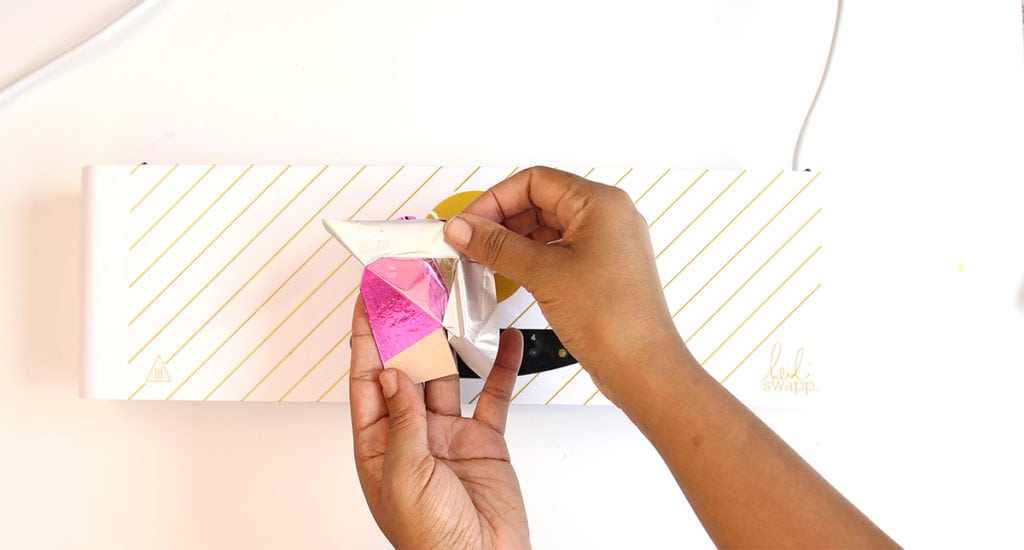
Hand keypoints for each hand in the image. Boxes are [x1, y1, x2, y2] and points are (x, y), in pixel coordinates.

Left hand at [349, 296, 530, 549]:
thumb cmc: (432, 542)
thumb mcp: (404, 479)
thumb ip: (402, 423)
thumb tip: (392, 374)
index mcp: (379, 445)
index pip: (368, 378)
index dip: (366, 336)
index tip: (367, 299)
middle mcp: (412, 435)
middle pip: (406, 367)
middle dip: (406, 327)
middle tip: (410, 288)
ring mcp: (448, 435)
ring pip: (446, 374)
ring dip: (447, 339)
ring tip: (448, 302)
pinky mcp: (484, 441)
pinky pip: (492, 396)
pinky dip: (501, 367)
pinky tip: (504, 342)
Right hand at [443, 167, 690, 400]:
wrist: (642, 368)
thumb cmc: (615, 320)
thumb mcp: (543, 273)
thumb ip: (497, 246)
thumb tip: (465, 228)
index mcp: (601, 203)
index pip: (535, 181)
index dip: (496, 199)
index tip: (469, 222)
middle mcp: (608, 218)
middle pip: (540, 201)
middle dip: (501, 220)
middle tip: (470, 240)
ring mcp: (607, 245)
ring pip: (548, 228)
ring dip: (513, 240)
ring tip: (485, 257)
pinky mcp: (601, 271)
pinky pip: (558, 252)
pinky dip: (530, 258)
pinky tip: (510, 272)